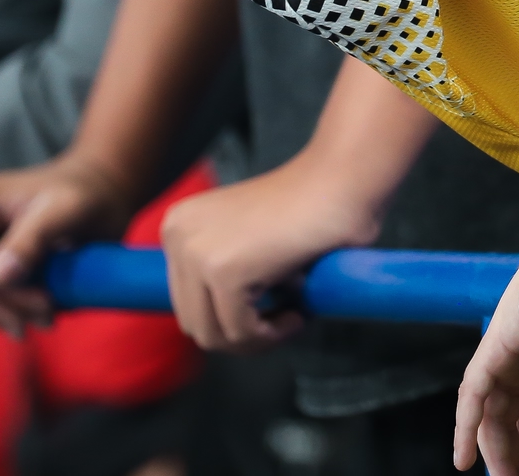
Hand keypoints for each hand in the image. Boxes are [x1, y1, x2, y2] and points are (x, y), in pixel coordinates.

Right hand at [0, 156, 132, 331]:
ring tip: (48, 310)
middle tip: (49, 314)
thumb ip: (32, 241)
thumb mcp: (65, 213)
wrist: (93, 191)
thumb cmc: (83, 195)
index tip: (42, 308)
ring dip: (9, 312)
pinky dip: (8, 306)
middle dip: (4, 309)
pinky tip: (39, 304)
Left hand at [158, 150, 381, 351]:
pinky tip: (297, 313)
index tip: (270, 309)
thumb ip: (221, 267)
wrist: (341, 180)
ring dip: (256, 338)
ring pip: (213, 335)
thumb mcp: (244, 235)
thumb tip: (218, 329)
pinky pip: (241, 332)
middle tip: (284, 317)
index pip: (187, 302)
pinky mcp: (224, 272)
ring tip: (292, 316)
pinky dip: (272, 333)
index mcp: (177, 226)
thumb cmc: (311, 207)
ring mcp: (197, 254)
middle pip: (194, 322)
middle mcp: (177, 235)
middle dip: (242, 333)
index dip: (230, 317)